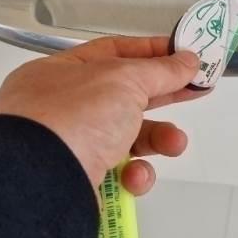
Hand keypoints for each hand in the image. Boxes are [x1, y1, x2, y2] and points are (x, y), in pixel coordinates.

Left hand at [0, 36, 207, 194]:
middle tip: (196, 90)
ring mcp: (69, 146)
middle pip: (124, 96)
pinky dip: (135, 176)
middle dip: (164, 97)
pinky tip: (134, 176)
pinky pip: (120, 174)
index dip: (151, 52)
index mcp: (60, 73)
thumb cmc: (69, 120)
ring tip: (173, 143)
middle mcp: (60, 108)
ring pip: (128, 138)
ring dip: (157, 140)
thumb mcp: (125, 80)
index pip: (112, 53)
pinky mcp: (80, 181)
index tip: (182, 55)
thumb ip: (162, 69)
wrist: (41, 185)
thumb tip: (187, 61)